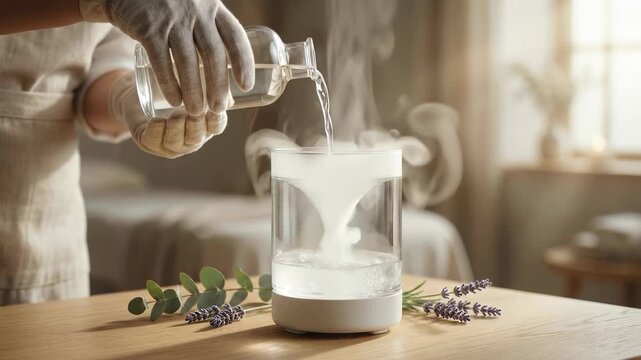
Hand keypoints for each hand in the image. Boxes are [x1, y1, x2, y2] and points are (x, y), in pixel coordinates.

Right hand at [80, 0, 254, 115]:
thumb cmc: (164, 4)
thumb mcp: (192, 7)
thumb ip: (207, 30)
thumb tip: (224, 78)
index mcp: (211, 6)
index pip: (235, 36)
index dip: (244, 62)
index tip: (246, 86)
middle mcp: (195, 10)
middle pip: (214, 54)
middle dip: (218, 86)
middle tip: (218, 109)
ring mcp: (171, 18)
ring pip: (188, 62)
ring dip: (194, 92)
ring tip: (196, 112)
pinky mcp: (147, 27)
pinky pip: (161, 62)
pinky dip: (169, 84)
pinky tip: (174, 100)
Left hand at [110, 72, 226, 158]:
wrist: (137, 87)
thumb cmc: (171, 81)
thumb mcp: (194, 77)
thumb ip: (214, 77)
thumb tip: (230, 71)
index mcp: (204, 124)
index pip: (217, 126)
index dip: (216, 120)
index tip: (213, 108)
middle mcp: (189, 137)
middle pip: (198, 137)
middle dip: (196, 125)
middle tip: (193, 112)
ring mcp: (169, 143)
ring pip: (176, 143)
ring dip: (177, 128)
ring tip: (175, 115)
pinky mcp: (147, 142)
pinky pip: (152, 141)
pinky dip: (156, 132)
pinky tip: (157, 121)